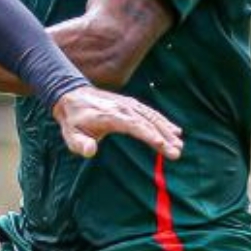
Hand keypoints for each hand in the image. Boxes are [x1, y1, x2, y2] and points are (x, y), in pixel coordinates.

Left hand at [53, 84, 182, 161]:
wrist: (73, 96)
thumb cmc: (73, 120)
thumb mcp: (71, 135)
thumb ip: (80, 144)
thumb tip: (90, 151)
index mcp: (110, 116)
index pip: (134, 126)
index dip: (149, 136)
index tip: (162, 146)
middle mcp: (123, 108)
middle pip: (148, 123)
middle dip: (164, 138)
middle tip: (177, 153)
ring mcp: (129, 105)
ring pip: (152, 116)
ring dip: (167, 130)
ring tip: (180, 144)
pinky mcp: (132, 104)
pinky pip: (151, 113)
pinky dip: (164, 121)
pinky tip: (175, 131)